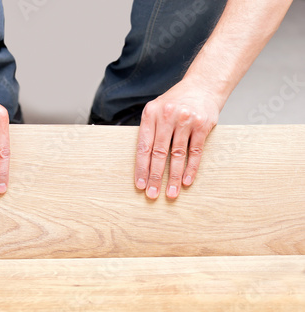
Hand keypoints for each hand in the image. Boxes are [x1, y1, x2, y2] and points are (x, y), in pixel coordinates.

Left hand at [135, 80, 221, 198]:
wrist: (202, 85)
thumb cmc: (175, 102)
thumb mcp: (156, 109)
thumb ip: (149, 131)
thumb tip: (141, 162)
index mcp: (150, 114)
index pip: (143, 146)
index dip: (141, 168)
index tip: (139, 185)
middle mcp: (166, 116)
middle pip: (159, 153)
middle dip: (155, 177)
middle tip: (152, 194)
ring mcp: (185, 120)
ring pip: (177, 155)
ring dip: (173, 177)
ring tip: (170, 193)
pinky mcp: (202, 125)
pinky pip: (195, 152)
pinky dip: (190, 168)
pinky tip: (186, 181)